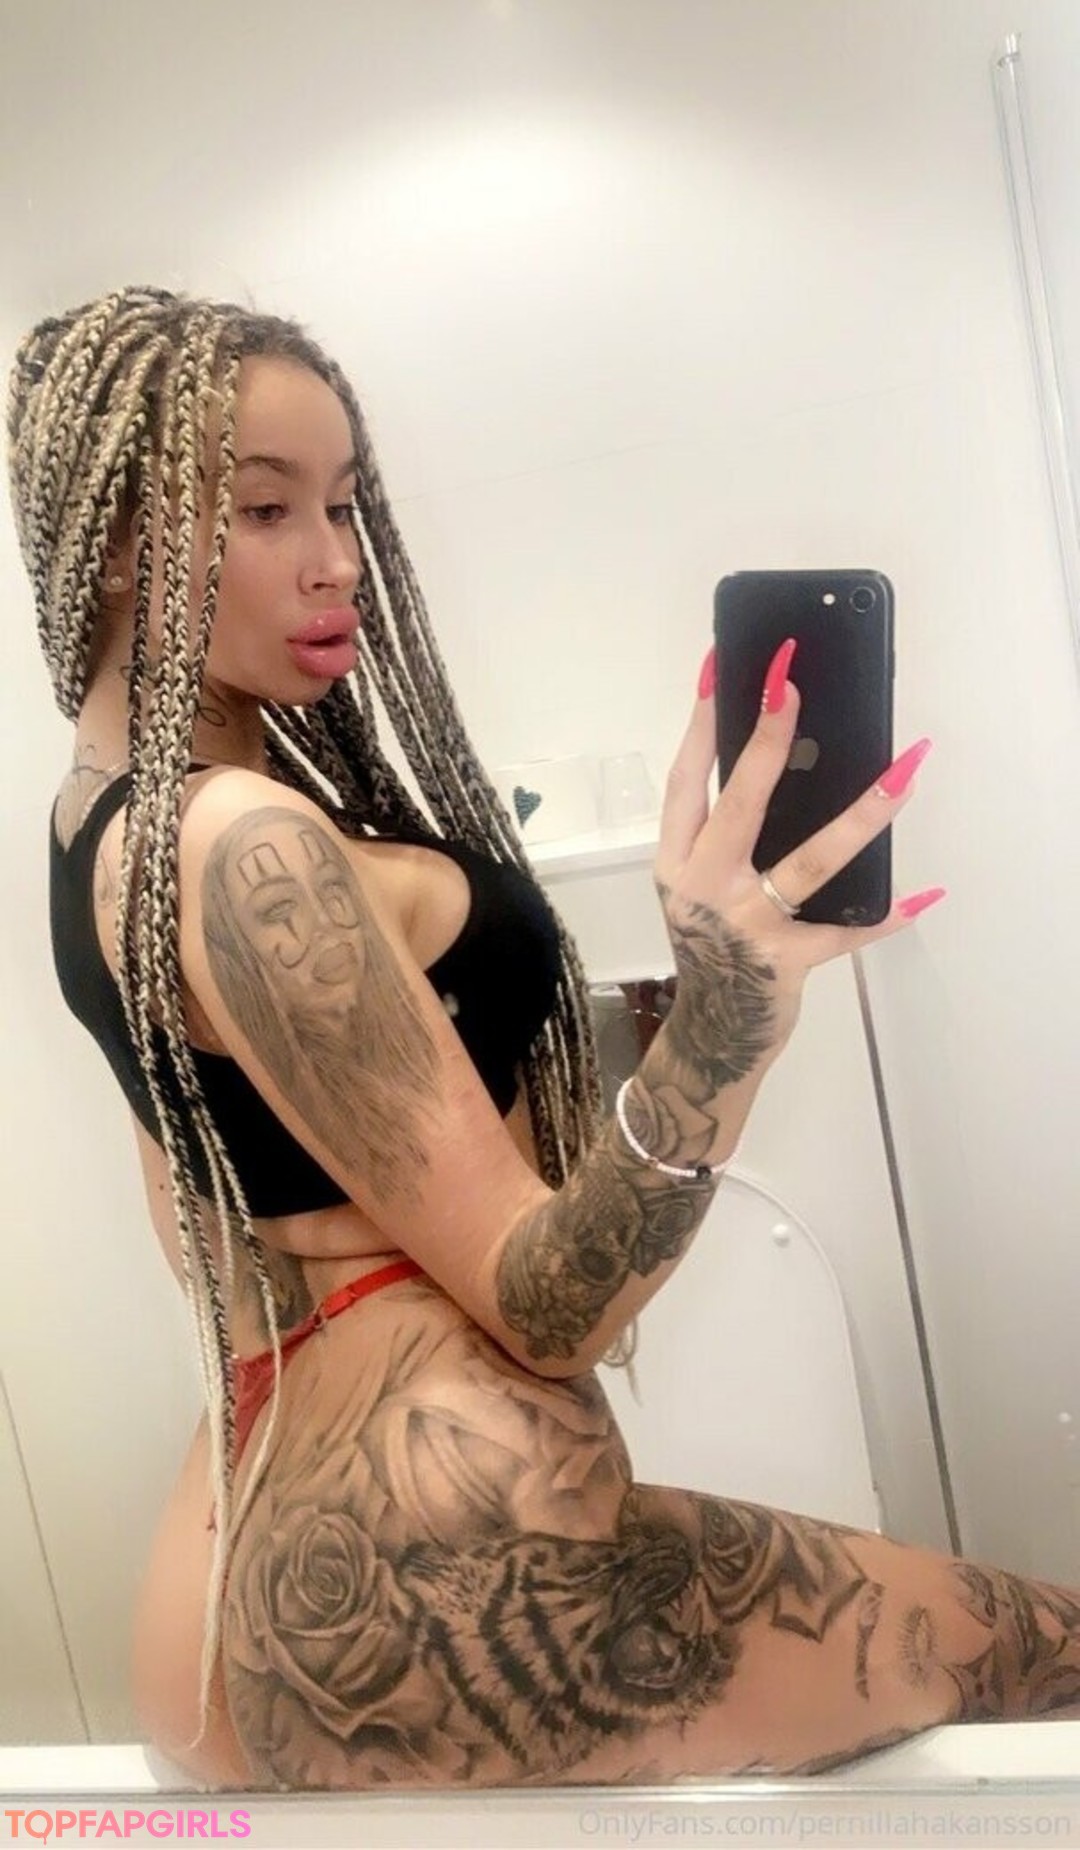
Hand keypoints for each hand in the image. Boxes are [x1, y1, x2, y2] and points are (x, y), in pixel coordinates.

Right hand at [653, 641, 942, 1074]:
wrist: (710, 1039)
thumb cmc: (713, 949)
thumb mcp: (702, 887)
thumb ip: (729, 835)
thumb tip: (789, 760)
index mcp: (678, 862)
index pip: (686, 779)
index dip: (702, 723)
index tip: (721, 668)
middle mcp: (703, 888)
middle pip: (739, 803)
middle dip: (767, 738)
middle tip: (791, 682)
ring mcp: (745, 925)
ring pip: (810, 859)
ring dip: (863, 813)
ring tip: (906, 771)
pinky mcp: (784, 962)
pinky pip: (843, 930)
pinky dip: (884, 915)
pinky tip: (923, 895)